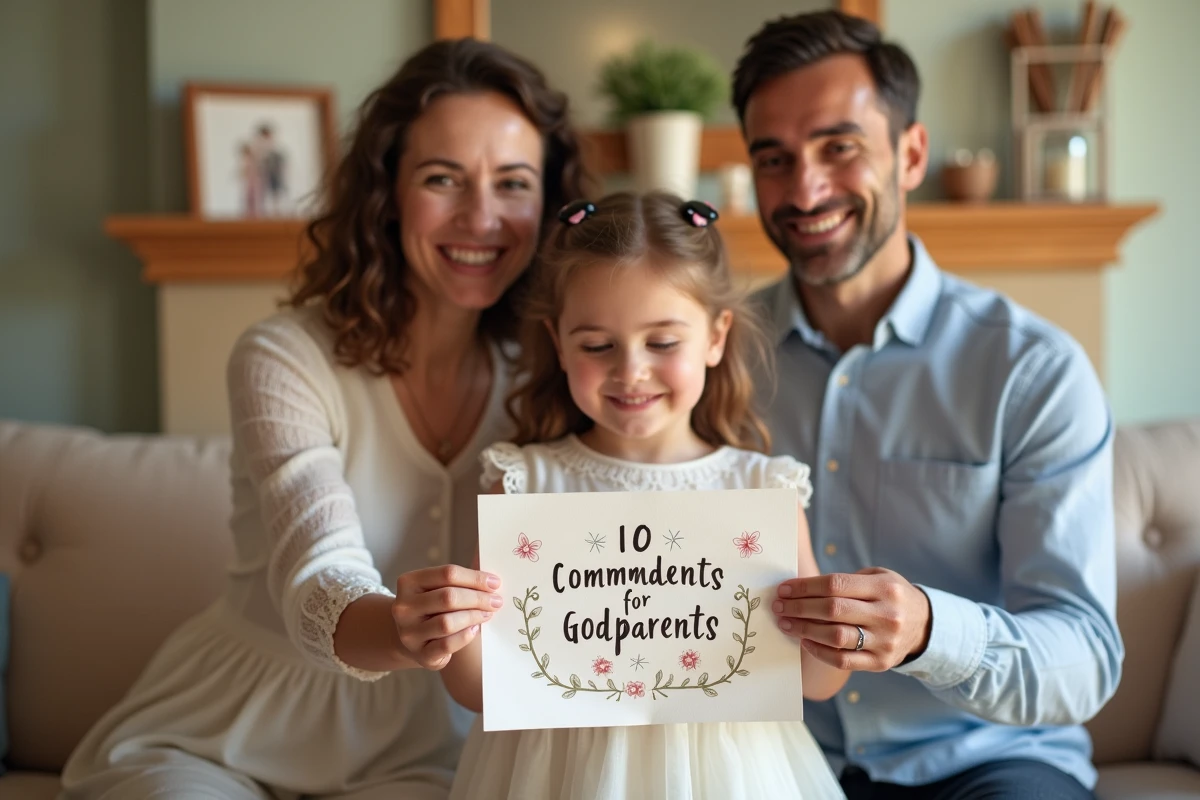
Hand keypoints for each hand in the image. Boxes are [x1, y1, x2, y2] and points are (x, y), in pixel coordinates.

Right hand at [391, 565, 502, 669]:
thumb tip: (488, 568)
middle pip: (448, 597)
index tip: (494, 582)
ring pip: (447, 622)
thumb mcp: (437, 587)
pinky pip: (447, 644)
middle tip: (496, 601)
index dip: (475, 577)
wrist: (412, 638)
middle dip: (478, 598)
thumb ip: (459, 578)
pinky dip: (465, 636)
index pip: (447, 574)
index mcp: (408, 582)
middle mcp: (404, 608)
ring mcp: (409, 633)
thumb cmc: (432, 607)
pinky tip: (475, 629)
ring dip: (473, 616)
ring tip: (487, 614)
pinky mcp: (420, 655)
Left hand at [772, 567, 931, 670]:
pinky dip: (819, 652)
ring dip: (804, 629)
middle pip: (833, 610)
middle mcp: (886, 614)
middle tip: (778, 606)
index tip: (784, 589)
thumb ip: (846, 581)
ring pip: (836, 637)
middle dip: (799, 607)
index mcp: (884, 588)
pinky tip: (804, 641)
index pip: (836, 585)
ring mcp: (885, 641)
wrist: (924, 625)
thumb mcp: (878, 577)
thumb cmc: (890, 596)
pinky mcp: (881, 663)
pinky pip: (843, 660)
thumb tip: (800, 588)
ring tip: (785, 623)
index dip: (805, 587)